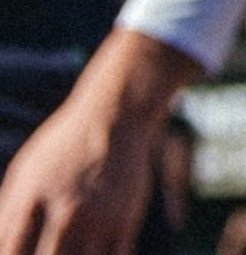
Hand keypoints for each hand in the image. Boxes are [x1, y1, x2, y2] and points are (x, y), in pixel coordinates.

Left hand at [0, 26, 199, 254]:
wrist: (117, 113)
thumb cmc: (62, 146)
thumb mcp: (24, 174)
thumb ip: (6, 216)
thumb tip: (2, 248)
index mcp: (32, 200)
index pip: (10, 253)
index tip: (18, 254)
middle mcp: (66, 211)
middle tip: (47, 251)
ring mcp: (98, 218)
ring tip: (66, 252)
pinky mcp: (125, 221)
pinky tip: (89, 253)